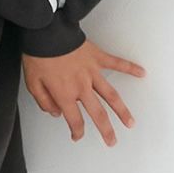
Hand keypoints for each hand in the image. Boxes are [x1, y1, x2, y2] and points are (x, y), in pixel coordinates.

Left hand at [21, 38, 145, 145]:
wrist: (46, 31)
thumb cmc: (38, 54)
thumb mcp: (32, 82)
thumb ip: (43, 101)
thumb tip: (55, 113)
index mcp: (65, 94)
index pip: (75, 120)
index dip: (77, 131)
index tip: (77, 136)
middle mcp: (81, 86)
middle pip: (98, 113)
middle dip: (106, 130)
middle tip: (112, 141)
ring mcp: (92, 72)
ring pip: (111, 95)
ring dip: (122, 110)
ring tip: (130, 122)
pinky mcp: (97, 57)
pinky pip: (116, 63)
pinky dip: (130, 68)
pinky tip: (141, 73)